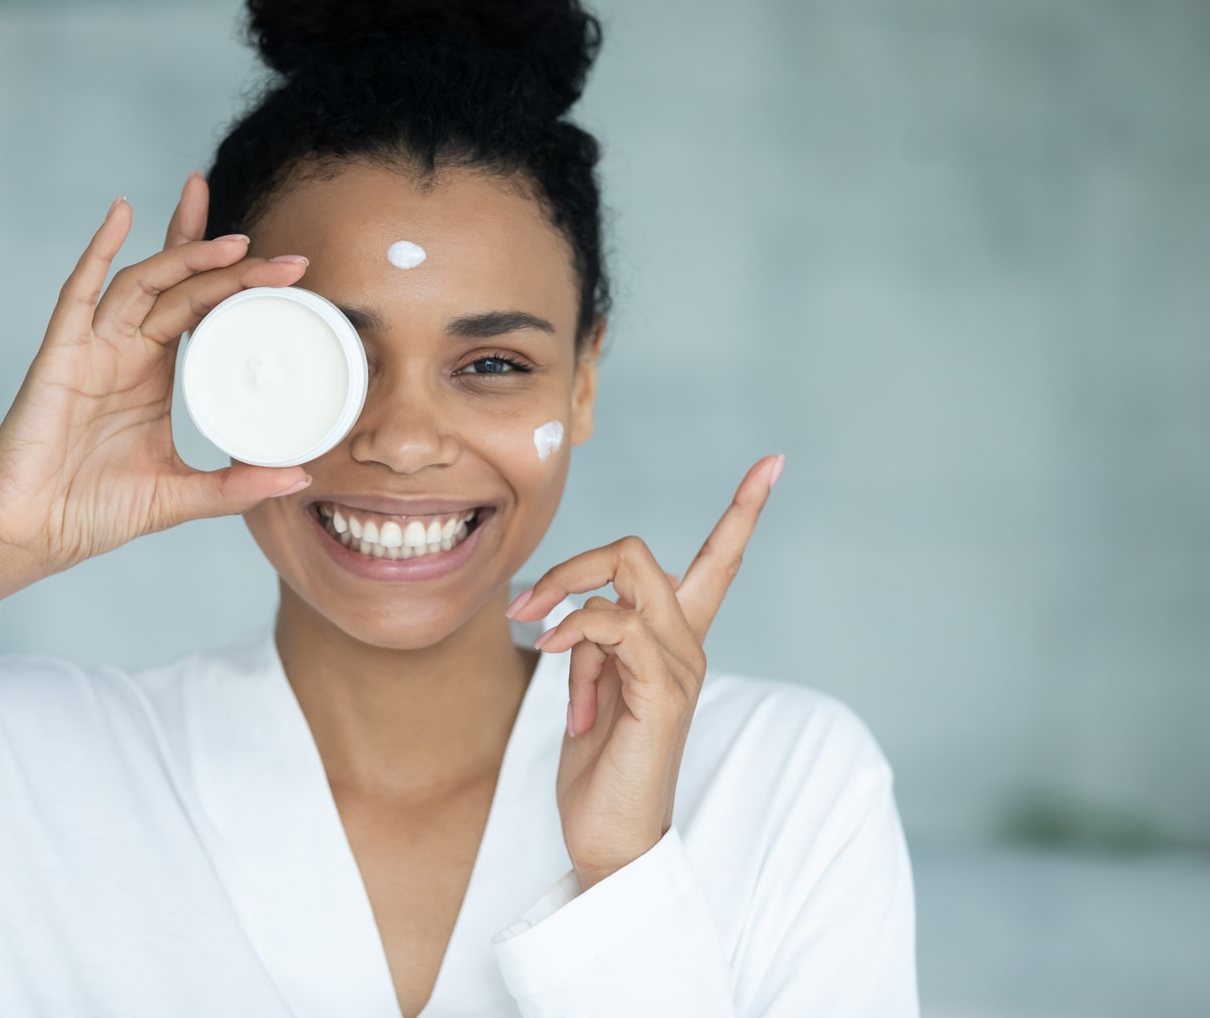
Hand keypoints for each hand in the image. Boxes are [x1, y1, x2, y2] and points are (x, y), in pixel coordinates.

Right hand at [0, 173, 313, 605]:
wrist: (31, 534)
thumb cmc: (92, 511)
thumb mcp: (181, 496)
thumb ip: (237, 486)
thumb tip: (300, 476)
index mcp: (156, 373)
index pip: (204, 310)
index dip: (242, 285)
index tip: (292, 277)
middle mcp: (127, 350)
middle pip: (182, 286)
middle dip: (230, 265)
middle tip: (287, 260)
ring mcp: (93, 347)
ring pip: (145, 284)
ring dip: (186, 256)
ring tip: (235, 245)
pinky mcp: (59, 354)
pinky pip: (78, 292)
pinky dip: (98, 251)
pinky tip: (121, 215)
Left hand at [507, 453, 783, 889]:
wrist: (609, 838)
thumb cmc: (601, 766)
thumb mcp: (591, 687)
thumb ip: (595, 640)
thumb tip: (573, 611)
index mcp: (675, 643)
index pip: (719, 563)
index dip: (744, 511)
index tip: (773, 464)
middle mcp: (688, 648)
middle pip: (640, 552)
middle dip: (574, 562)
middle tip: (528, 605)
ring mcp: (680, 668)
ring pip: (626, 577)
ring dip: (564, 598)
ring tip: (540, 642)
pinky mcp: (662, 693)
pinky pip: (617, 625)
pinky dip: (575, 630)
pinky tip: (553, 654)